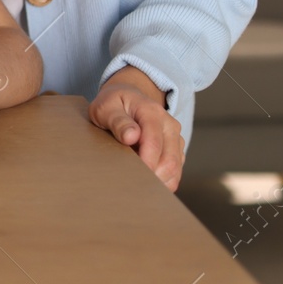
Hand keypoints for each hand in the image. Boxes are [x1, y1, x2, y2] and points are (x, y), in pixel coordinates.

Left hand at [88, 70, 183, 191]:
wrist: (128, 98)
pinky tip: (145, 181)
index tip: (131, 176)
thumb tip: (131, 136)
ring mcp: (176, 139)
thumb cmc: (114, 105)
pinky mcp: (176, 150)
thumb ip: (117, 120)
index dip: (145, 163)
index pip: (154, 143)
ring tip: (136, 184)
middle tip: (131, 185)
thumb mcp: (106, 107)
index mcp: (152, 112)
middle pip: (169, 161)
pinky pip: (175, 172)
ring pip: (175, 169)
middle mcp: (170, 125)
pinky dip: (162, 181)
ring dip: (158, 181)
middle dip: (151, 177)